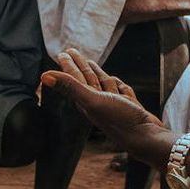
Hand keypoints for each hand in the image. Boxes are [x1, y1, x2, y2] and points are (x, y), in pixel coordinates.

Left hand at [40, 49, 171, 169]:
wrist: (146, 137)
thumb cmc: (120, 120)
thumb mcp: (93, 100)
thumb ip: (70, 87)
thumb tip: (44, 75)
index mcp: (87, 101)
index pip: (74, 78)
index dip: (67, 65)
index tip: (62, 53)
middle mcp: (99, 103)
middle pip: (86, 79)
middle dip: (79, 65)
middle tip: (72, 51)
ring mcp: (114, 105)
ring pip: (102, 84)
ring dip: (96, 73)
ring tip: (90, 63)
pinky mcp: (129, 107)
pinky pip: (120, 91)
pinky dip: (117, 84)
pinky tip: (115, 81)